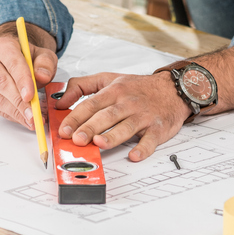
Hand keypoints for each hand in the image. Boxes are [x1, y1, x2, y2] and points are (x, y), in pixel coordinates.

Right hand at [0, 22, 56, 129]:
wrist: (13, 61)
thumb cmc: (28, 59)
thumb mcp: (43, 56)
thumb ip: (46, 64)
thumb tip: (42, 76)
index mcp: (4, 46)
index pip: (12, 63)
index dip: (22, 80)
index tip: (30, 96)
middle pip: (2, 83)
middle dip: (19, 102)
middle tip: (33, 115)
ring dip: (15, 112)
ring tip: (31, 120)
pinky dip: (9, 115)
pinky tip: (22, 118)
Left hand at [53, 72, 191, 161]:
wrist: (173, 89)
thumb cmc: (138, 87)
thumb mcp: (108, 79)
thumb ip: (82, 86)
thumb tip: (60, 101)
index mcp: (114, 91)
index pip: (91, 104)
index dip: (76, 117)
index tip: (64, 129)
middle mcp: (128, 103)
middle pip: (106, 116)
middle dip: (90, 128)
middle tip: (76, 139)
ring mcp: (143, 116)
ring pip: (126, 127)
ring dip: (113, 136)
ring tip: (99, 144)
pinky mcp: (158, 129)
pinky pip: (150, 140)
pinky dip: (143, 148)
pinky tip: (134, 155)